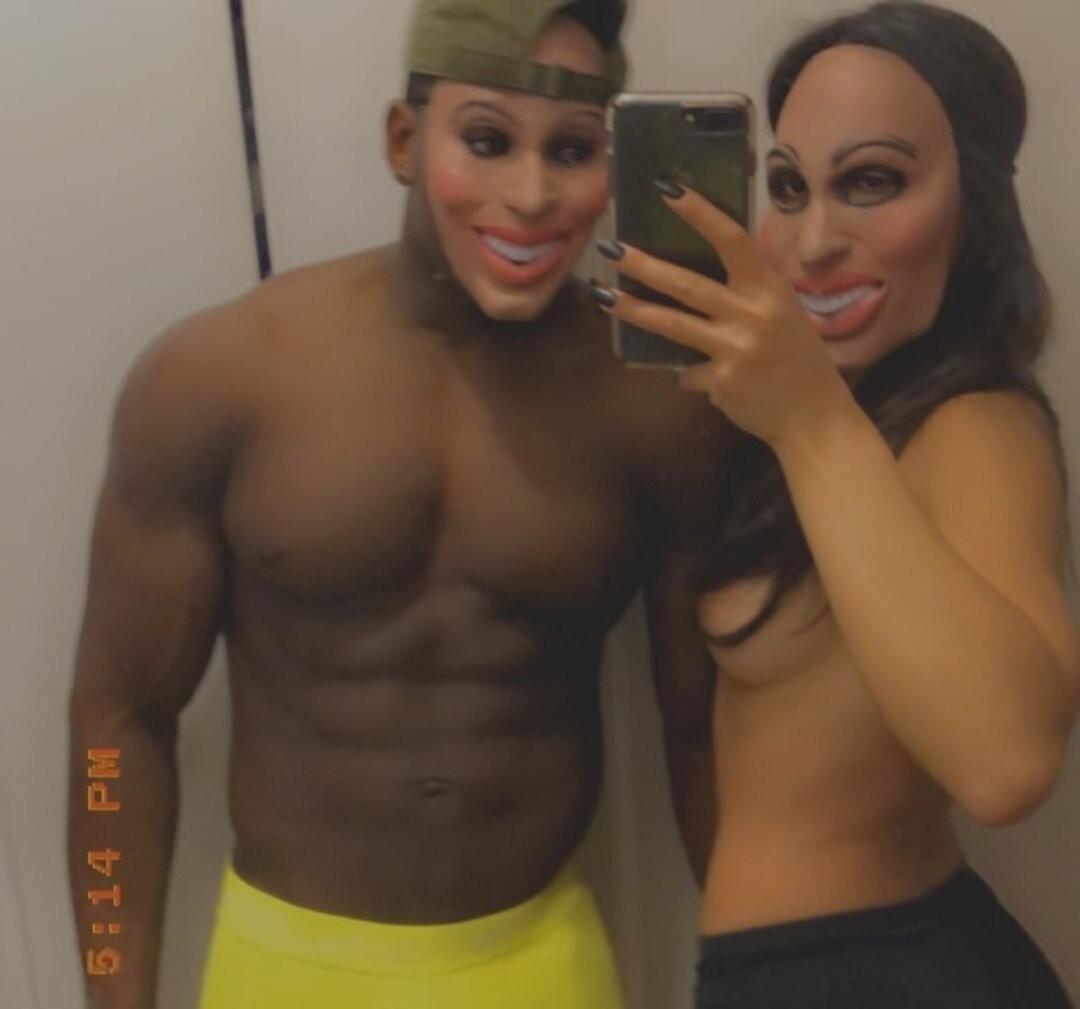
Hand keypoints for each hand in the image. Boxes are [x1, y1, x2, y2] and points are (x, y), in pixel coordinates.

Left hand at [594, 183, 852, 448]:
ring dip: (634, 310)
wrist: (814, 416)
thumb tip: (693, 278)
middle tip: (612, 249)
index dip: (700, 214)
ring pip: (673, 324)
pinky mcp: (721, 381)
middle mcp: (753, 314)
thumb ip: (746, 295)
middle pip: (689, 284)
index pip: (733, 240)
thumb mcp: (783, 313)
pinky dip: (688, 374)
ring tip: (603, 297)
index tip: (667, 190)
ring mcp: (736, 349)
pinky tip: (701, 379)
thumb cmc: (797, 359)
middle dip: (646, 266)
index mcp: (770, 289)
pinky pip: (687, 371)